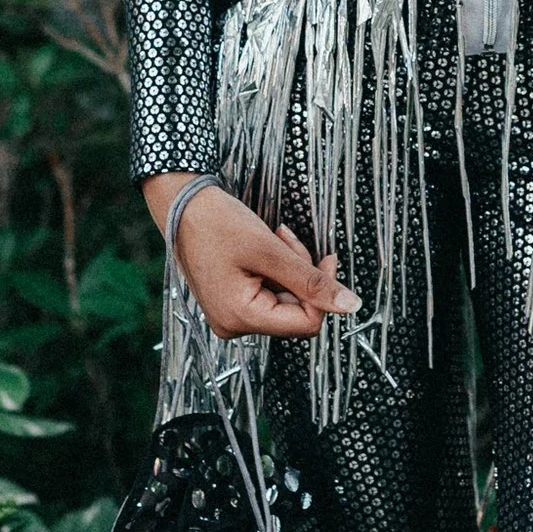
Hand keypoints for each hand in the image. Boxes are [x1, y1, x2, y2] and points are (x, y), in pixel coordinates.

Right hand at [142, 173, 359, 342]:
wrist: (181, 205)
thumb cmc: (218, 223)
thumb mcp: (270, 250)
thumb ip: (312, 281)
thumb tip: (351, 306)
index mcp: (240, 318)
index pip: (306, 323)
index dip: (323, 294)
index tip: (326, 259)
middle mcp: (234, 326)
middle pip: (296, 312)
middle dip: (302, 276)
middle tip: (287, 239)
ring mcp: (231, 316)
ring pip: (286, 302)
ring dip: (289, 270)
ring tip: (273, 238)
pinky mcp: (231, 304)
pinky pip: (269, 295)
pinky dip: (275, 271)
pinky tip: (264, 248)